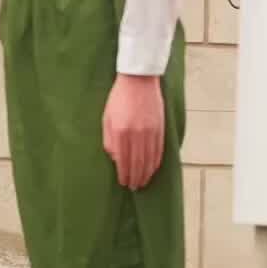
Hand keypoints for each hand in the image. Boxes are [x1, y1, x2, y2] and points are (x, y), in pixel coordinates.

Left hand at [103, 74, 164, 190]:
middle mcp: (136, 134)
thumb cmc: (119, 98)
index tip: (123, 182)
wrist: (138, 80)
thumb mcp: (106, 117)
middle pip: (137, 163)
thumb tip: (114, 158)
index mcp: (120, 132)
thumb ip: (109, 140)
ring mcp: (150, 132)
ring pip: (149, 160)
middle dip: (135, 177)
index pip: (123, 160)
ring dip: (146, 173)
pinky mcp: (160, 128)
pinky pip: (158, 150)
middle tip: (134, 187)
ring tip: (143, 182)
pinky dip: (156, 163)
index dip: (124, 174)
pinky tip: (153, 169)